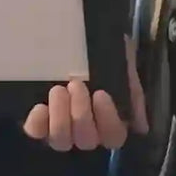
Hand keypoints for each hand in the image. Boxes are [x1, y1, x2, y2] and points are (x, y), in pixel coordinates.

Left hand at [23, 36, 148, 150]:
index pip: (114, 136)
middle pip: (86, 140)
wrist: (69, 35)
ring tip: (58, 90)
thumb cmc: (97, 55)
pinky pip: (35, 132)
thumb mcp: (121, 66)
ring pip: (61, 140)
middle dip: (81, 113)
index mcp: (108, 121)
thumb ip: (132, 91)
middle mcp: (85, 131)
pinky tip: (40, 107)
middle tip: (76, 84)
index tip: (101, 93)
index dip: (108, 119)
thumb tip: (139, 125)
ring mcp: (59, 127)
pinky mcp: (37, 121)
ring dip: (61, 117)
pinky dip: (38, 123)